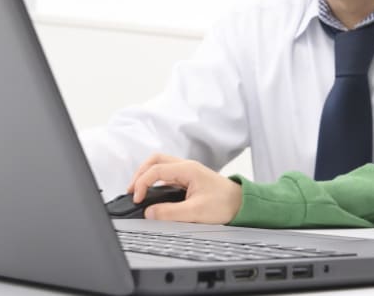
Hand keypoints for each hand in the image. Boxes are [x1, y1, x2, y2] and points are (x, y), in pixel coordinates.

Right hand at [126, 153, 242, 223]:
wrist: (242, 204)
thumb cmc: (225, 204)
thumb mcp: (196, 212)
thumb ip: (171, 213)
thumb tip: (149, 212)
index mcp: (188, 169)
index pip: (156, 170)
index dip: (141, 183)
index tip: (137, 199)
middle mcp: (186, 167)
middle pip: (155, 160)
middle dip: (140, 173)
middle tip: (132, 191)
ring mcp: (187, 171)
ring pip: (160, 165)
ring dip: (146, 175)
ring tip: (138, 191)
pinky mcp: (188, 179)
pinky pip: (166, 174)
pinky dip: (155, 181)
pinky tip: (151, 193)